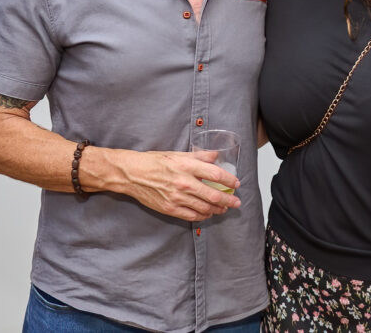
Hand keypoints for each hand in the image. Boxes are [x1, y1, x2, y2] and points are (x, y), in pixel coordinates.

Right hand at [113, 149, 241, 221]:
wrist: (132, 174)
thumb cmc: (154, 162)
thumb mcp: (177, 154)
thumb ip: (199, 155)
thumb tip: (216, 155)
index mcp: (187, 166)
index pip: (215, 174)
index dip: (229, 180)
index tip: (236, 183)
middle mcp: (184, 183)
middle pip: (213, 195)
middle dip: (229, 200)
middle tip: (237, 202)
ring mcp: (177, 198)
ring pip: (204, 208)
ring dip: (218, 210)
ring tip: (224, 209)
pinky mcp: (170, 208)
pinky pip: (192, 216)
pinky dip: (203, 216)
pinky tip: (207, 214)